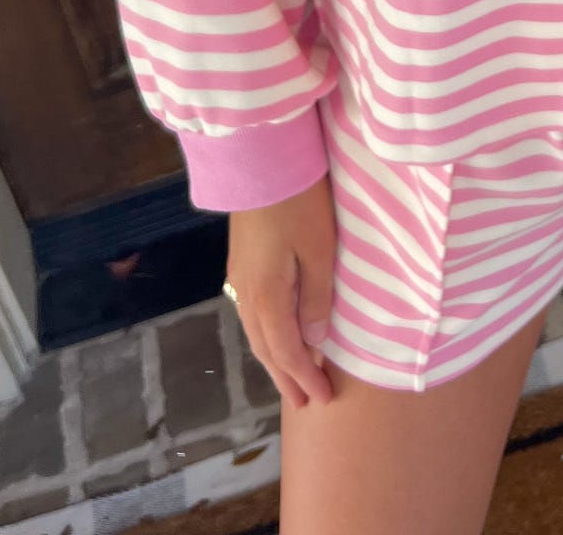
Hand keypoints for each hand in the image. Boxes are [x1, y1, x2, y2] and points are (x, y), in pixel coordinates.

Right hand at [225, 174, 337, 407]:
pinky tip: (275, 335)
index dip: (304, 377)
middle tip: (304, 404)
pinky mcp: (241, 260)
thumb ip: (316, 298)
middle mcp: (246, 292)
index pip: (286, 351)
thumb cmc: (299, 200)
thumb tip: (315, 342)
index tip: (322, 399)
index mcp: (266, 295)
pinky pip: (253, 313)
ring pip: (255, 331)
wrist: (260, 157)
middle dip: (286, 377)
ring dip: (274, 358)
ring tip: (290, 379)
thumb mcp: (319, 249)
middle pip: (265, 347)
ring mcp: (240, 275)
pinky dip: (266, 334)